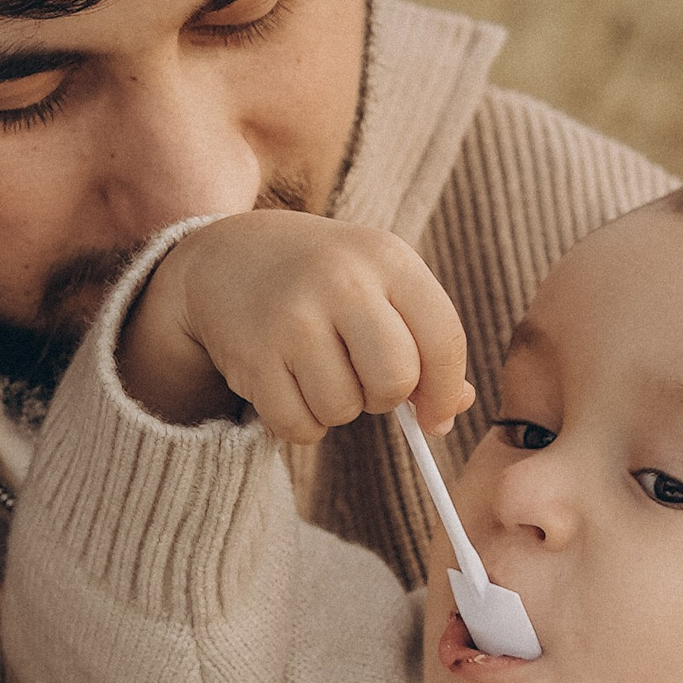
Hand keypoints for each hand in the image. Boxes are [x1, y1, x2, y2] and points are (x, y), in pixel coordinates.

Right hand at [121, 212, 471, 441]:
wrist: (228, 256)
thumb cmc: (322, 278)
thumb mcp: (379, 283)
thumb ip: (424, 339)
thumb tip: (454, 406)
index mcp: (386, 258)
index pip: (443, 339)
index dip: (444, 391)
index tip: (435, 418)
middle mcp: (341, 282)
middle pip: (395, 380)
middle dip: (386, 398)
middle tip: (366, 384)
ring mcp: (292, 319)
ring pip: (344, 409)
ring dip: (338, 408)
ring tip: (320, 373)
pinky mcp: (253, 356)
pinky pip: (298, 426)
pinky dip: (301, 423)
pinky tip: (291, 387)